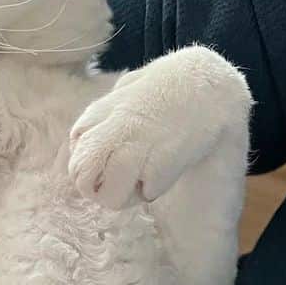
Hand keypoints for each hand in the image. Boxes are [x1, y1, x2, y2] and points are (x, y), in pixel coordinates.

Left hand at [68, 47, 250, 208]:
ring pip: (108, 198)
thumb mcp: (127, 89)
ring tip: (144, 174)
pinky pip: (144, 194)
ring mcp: (133, 151)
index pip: (76, 154)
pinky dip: (153, 189)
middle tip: (121, 178)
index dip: (91, 164)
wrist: (209, 86)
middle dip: (97, 187)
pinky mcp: (158, 167)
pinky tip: (168, 167)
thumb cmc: (168, 86)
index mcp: (99, 113)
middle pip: (81, 179)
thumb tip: (86, 140)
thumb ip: (104, 115)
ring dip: (125, 195)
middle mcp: (110, 134)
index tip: (112, 157)